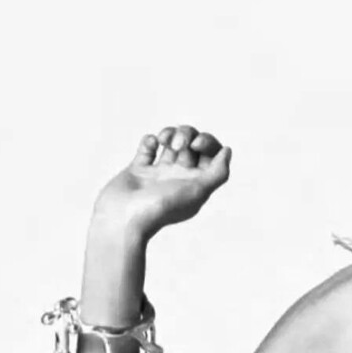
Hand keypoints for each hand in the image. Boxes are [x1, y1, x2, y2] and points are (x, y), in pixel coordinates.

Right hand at [96, 123, 231, 236]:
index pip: (211, 155)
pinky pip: (148, 147)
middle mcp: (179, 178)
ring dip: (170, 133)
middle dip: (187, 135)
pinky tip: (150, 145)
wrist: (123, 219)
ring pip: (171, 142)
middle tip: (178, 144)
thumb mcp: (198, 191)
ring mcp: (158, 173)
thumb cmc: (161, 208)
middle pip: (192, 144)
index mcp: (196, 184)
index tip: (196, 145)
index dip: (207, 142)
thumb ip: (217, 173)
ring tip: (163, 140)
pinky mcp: (138, 170)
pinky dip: (149, 140)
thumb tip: (227, 151)